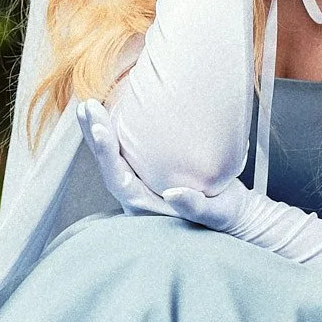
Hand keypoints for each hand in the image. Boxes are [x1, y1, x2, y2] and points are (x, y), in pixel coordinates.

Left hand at [76, 97, 264, 236]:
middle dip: (95, 135)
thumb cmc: (226, 216)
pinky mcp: (148, 171)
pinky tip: (111, 110)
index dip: (106, 153)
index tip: (99, 129)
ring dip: (99, 130)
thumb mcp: (216, 213)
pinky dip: (116, 131)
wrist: (234, 215)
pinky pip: (125, 151)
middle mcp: (137, 195)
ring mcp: (141, 182)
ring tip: (88, 106)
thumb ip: (195, 206)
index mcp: (145, 207)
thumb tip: (173, 194)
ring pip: (113, 155)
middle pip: (108, 164)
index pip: (118, 178)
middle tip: (87, 107)